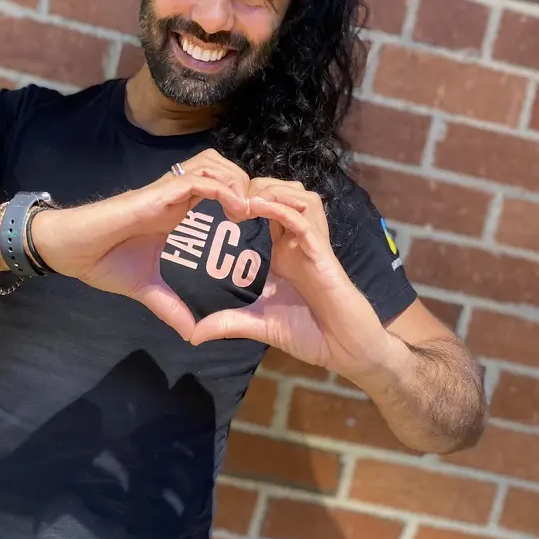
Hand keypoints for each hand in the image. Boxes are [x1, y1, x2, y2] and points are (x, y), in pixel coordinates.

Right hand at [31, 151, 247, 339]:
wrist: (70, 251)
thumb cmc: (102, 261)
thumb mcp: (147, 290)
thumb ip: (171, 307)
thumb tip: (192, 335)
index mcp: (177, 213)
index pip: (219, 191)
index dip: (244, 200)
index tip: (264, 224)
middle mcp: (175, 197)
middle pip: (223, 169)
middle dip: (248, 184)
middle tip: (262, 211)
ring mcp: (166, 192)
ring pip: (213, 165)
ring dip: (237, 182)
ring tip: (252, 209)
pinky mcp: (156, 194)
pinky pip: (195, 180)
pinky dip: (220, 189)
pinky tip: (237, 209)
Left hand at [189, 179, 393, 379]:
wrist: (345, 352)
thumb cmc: (310, 334)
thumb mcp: (260, 325)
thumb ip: (229, 323)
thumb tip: (194, 334)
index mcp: (283, 251)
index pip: (264, 209)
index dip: (241, 201)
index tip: (215, 207)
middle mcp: (297, 242)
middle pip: (281, 192)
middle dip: (255, 186)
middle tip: (229, 199)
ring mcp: (312, 246)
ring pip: (298, 196)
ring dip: (271, 191)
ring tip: (244, 199)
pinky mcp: (324, 255)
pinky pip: (304, 221)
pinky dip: (282, 209)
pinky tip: (259, 208)